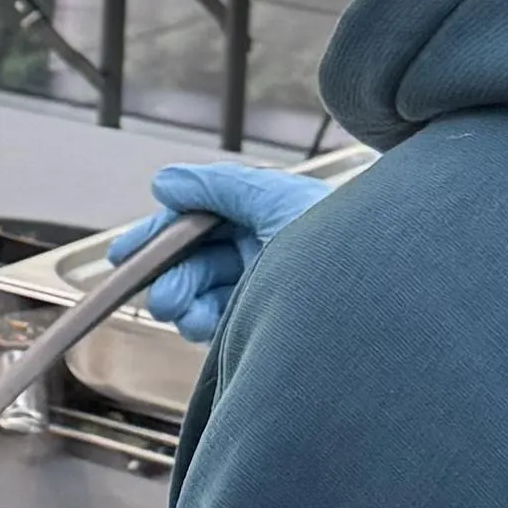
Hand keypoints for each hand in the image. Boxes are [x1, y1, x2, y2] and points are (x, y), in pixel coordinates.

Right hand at [101, 153, 326, 334]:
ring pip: (203, 292)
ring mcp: (268, 289)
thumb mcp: (276, 202)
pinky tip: (200, 326)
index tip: (125, 254)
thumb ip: (218, 185)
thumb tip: (165, 181)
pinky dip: (201, 323)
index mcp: (272, 214)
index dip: (162, 233)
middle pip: (198, 257)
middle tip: (160, 296)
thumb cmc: (344, 248)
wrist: (382, 308)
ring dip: (183, 300)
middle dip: (171, 273)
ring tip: (182, 312)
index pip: (203, 218)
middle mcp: (268, 250)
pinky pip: (219, 323)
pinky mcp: (269, 326)